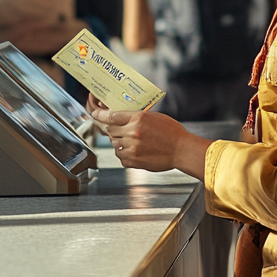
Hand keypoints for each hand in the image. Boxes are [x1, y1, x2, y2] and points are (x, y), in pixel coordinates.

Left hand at [88, 95, 210, 177]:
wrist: (182, 150)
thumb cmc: (172, 132)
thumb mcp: (154, 117)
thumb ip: (136, 117)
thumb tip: (121, 119)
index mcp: (138, 118)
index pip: (112, 116)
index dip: (100, 115)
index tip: (95, 115)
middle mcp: (133, 133)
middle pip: (111, 130)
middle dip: (114, 130)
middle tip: (121, 131)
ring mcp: (132, 148)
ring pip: (114, 145)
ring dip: (120, 143)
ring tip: (133, 142)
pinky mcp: (133, 161)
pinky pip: (121, 158)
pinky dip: (125, 155)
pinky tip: (136, 152)